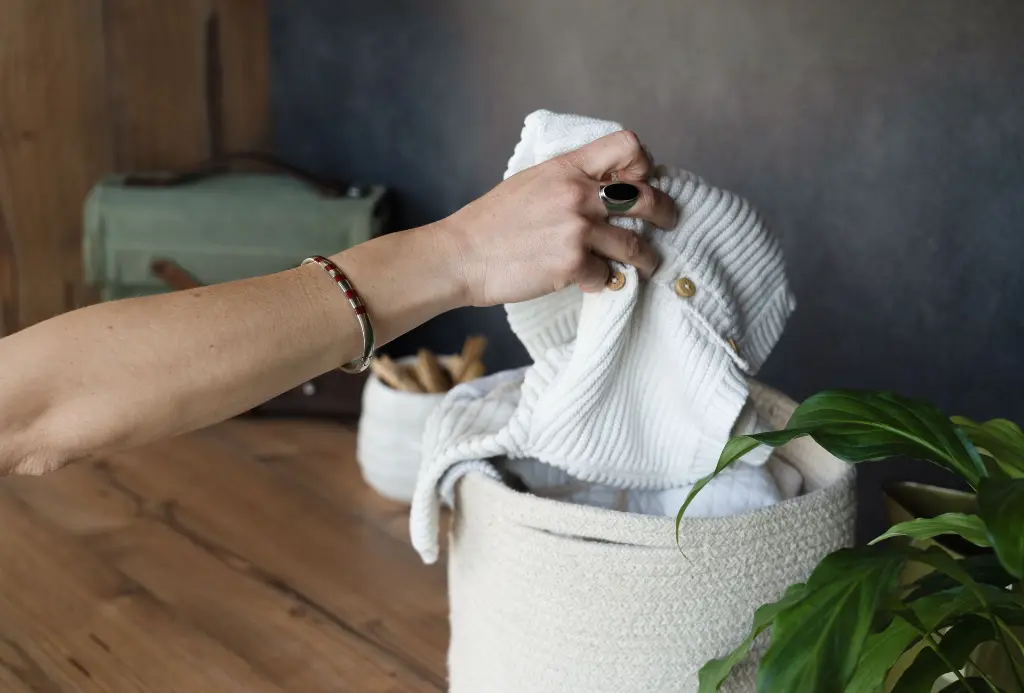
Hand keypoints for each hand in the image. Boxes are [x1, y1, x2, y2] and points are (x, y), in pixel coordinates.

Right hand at [441, 130, 677, 306]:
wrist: (460, 255)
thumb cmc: (491, 223)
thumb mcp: (531, 182)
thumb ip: (568, 180)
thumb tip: (602, 187)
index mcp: (566, 168)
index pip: (627, 145)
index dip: (644, 162)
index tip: (643, 180)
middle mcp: (577, 195)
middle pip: (645, 197)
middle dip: (665, 212)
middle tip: (668, 221)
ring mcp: (576, 231)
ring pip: (634, 245)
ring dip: (646, 258)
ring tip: (648, 265)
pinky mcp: (572, 265)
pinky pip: (606, 275)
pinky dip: (603, 281)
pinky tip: (592, 282)